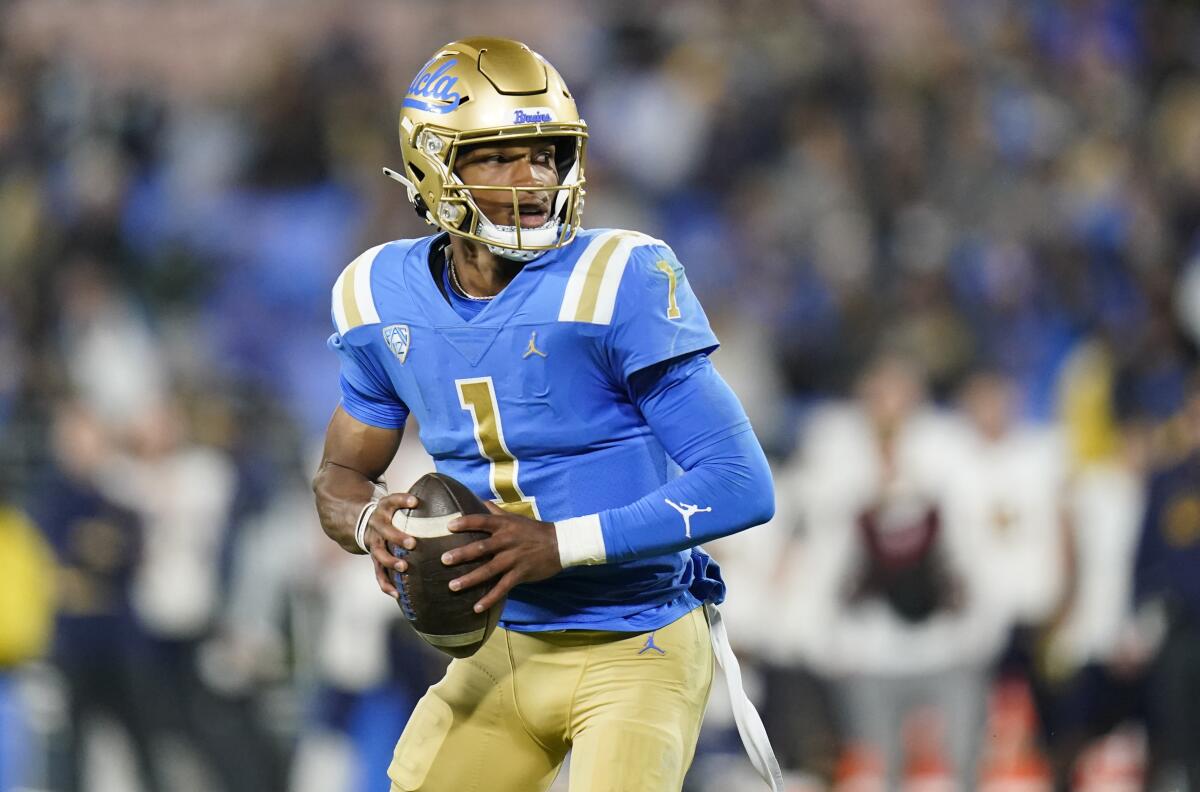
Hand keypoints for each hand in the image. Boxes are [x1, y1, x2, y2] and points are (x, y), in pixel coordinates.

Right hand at [364, 492, 419, 597]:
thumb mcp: (396, 500)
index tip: (415, 501)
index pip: (392, 500)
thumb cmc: (391, 511)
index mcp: (384, 508)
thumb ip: (415, 501)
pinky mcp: (374, 558)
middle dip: (398, 537)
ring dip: (392, 561)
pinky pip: (378, 573)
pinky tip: (397, 594)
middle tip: (412, 543)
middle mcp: (377, 525)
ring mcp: (374, 542)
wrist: (358, 520)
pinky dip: (386, 584)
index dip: (402, 500)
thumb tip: (448, 494)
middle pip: (385, 530)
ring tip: (404, 567)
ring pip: (379, 554)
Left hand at [442, 501, 562, 612]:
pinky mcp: (520, 574)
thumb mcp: (515, 518)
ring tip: (453, 586)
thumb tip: (480, 500)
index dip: (465, 523)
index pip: (482, 521)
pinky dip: (490, 598)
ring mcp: (514, 559)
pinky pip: (502, 588)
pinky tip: (476, 608)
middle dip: (462, 554)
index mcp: (505, 526)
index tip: (449, 527)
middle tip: (444, 560)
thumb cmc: (534, 530)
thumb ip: (496, 512)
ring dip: (470, 579)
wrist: (560, 544)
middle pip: (481, 548)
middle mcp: (507, 541)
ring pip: (489, 570)